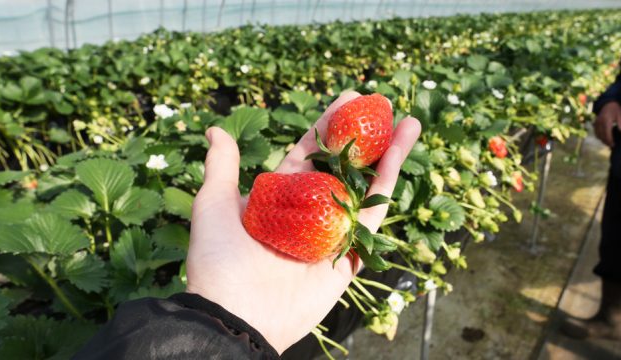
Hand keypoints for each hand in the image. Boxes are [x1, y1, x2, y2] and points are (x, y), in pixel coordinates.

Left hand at [185, 91, 420, 353]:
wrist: (235, 314)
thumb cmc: (218, 260)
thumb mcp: (212, 204)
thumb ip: (221, 167)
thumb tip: (215, 130)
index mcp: (279, 198)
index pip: (309, 153)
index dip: (327, 126)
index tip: (346, 99)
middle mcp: (309, 212)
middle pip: (343, 166)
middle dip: (363, 135)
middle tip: (379, 104)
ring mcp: (331, 233)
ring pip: (365, 186)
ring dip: (388, 154)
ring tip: (407, 122)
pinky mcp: (349, 254)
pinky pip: (372, 216)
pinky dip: (388, 185)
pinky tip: (400, 154)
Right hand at [594, 101, 620, 146]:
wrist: (607, 103)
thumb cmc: (616, 109)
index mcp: (606, 121)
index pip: (607, 133)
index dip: (609, 140)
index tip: (613, 144)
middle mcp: (600, 122)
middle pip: (601, 135)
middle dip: (606, 141)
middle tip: (611, 145)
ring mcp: (596, 123)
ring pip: (597, 134)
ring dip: (602, 139)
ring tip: (608, 142)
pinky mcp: (595, 123)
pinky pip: (596, 132)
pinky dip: (599, 136)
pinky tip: (603, 138)